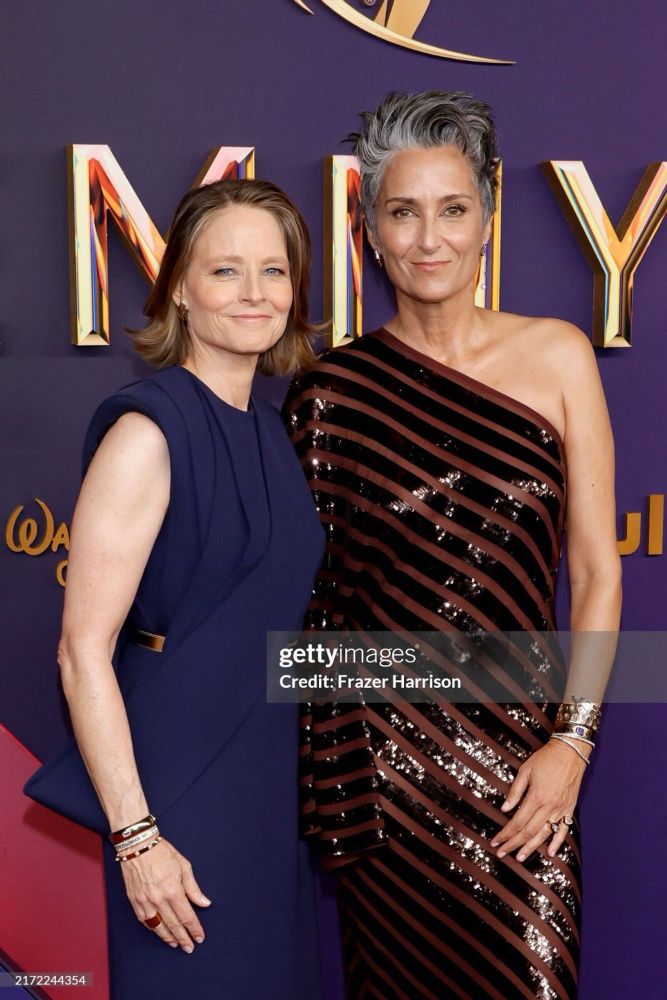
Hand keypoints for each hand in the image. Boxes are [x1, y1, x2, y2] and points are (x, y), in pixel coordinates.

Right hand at [117, 838, 211, 951]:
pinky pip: (144, 920)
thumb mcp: (183, 866)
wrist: (137, 845)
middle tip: (190, 947)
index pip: (187, 916)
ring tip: (175, 944)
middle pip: (174, 925)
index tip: (200, 937)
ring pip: (158, 927)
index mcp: (173, 890)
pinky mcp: (134, 901)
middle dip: (183, 938)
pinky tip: (159, 931)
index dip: (194, 929)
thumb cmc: (162, 852)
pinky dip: (153, 928)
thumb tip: (205, 903)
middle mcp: (159, 900)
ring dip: (168, 937)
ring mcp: (145, 902)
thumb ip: (193, 888)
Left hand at [490, 739, 588, 862]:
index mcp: (536, 796)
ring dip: (531, 847)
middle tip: (502, 853)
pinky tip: (550, 853)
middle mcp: (549, 806)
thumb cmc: (546, 758)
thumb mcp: (525, 770)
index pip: (517, 822)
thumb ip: (515, 791)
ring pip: (544, 834)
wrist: (570, 752)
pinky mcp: (570, 809)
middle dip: (514, 844)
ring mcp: (561, 809)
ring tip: (520, 857)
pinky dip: (557, 843)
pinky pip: (564, 830)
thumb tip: (505, 809)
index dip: (505, 834)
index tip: (496, 841)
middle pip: (528, 831)